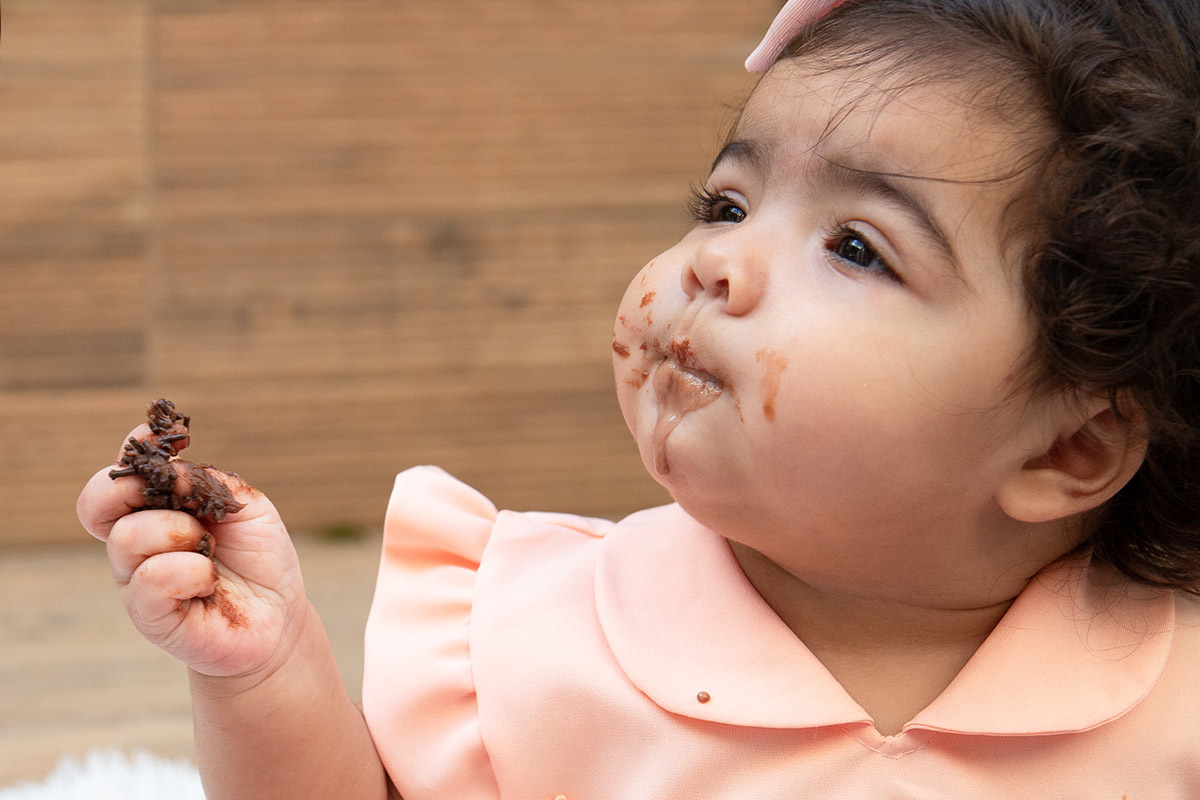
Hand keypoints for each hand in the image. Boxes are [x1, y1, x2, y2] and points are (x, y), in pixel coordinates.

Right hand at [77, 422, 307, 685]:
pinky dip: (190, 570)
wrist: (278, 615)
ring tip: (209, 548)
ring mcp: (137, 579)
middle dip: (130, 486)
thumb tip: (174, 471)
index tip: (155, 431)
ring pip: (128, 536)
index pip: (121, 474)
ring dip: (179, 532)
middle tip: (180, 498)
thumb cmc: (259, 559)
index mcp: (155, 510)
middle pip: (97, 501)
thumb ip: (211, 482)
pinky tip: (210, 580)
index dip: (132, 449)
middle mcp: (136, 542)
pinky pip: (152, 578)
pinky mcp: (149, 615)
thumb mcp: (247, 507)